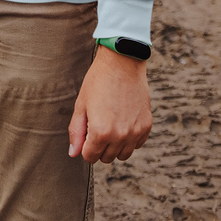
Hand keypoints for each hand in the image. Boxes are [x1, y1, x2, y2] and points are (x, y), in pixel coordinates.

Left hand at [68, 46, 151, 162]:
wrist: (123, 62)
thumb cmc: (98, 81)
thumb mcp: (81, 105)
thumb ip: (76, 132)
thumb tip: (74, 153)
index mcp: (100, 132)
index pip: (90, 157)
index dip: (85, 146)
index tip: (87, 132)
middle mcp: (120, 136)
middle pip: (106, 158)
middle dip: (99, 146)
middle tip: (98, 124)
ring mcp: (135, 132)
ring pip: (123, 155)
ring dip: (115, 146)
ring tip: (111, 125)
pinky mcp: (146, 126)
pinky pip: (137, 144)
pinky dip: (130, 138)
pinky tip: (123, 121)